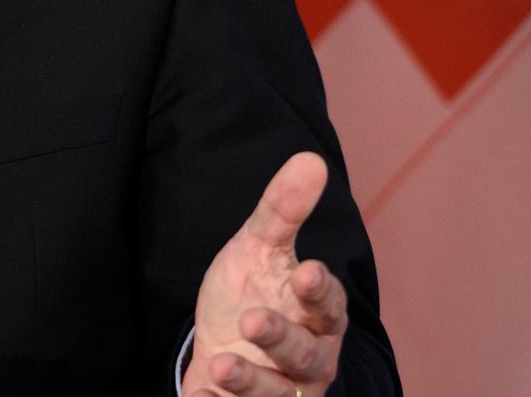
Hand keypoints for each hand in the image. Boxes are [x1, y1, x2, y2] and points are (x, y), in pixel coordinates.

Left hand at [181, 152, 346, 396]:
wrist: (221, 349)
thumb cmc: (251, 294)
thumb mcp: (258, 247)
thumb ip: (283, 209)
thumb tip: (311, 158)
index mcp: (317, 314)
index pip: (328, 304)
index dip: (320, 290)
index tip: (306, 271)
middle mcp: (309, 358)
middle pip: (306, 355)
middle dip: (281, 339)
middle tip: (253, 319)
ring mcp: (280, 392)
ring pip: (277, 395)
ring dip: (251, 382)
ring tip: (222, 364)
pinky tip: (201, 396)